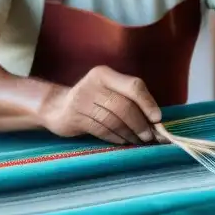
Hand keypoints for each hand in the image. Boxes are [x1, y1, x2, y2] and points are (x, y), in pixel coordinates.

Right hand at [40, 66, 161, 145]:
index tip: (157, 119)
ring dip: (129, 133)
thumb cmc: (92, 100)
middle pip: (124, 106)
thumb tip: (156, 120)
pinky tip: (123, 141)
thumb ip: (129, 99)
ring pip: (113, 120)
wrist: (57, 107)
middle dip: (140, 124)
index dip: (148, 103)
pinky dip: (116, 137)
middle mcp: (93, 84)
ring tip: (137, 140)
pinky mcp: (75, 117)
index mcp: (105, 74)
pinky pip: (102, 130)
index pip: (134, 86)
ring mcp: (82, 100)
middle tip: (149, 136)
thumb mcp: (108, 91)